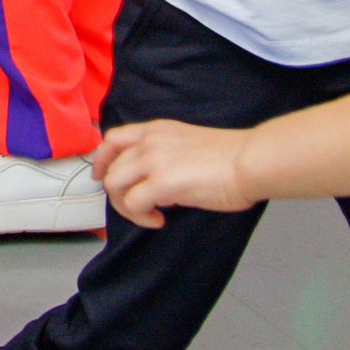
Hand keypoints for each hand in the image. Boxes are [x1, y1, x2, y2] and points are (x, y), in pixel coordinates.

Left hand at [94, 121, 255, 228]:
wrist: (249, 161)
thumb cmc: (231, 156)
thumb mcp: (187, 143)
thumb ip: (165, 154)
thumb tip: (155, 179)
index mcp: (156, 129)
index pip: (112, 139)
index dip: (101, 160)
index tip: (100, 175)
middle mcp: (149, 141)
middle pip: (109, 167)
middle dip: (116, 193)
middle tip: (135, 207)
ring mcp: (153, 160)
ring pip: (114, 185)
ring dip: (126, 207)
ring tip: (148, 215)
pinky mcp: (161, 182)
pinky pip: (133, 203)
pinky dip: (141, 217)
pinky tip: (159, 220)